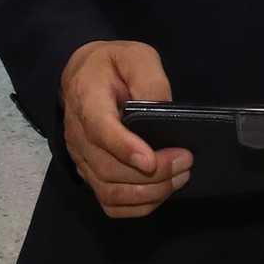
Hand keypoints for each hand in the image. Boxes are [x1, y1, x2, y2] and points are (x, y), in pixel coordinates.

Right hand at [61, 40, 189, 218]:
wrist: (83, 74)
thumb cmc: (114, 64)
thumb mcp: (137, 57)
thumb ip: (150, 80)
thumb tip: (164, 111)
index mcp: (87, 98)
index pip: (99, 128)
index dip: (124, 147)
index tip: (151, 160)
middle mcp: (78, 133)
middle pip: (109, 168)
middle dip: (152, 174)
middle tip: (185, 161)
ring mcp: (81, 157)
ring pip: (110, 190)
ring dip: (148, 192)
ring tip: (179, 177)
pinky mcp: (89, 173)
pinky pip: (109, 203)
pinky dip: (137, 206)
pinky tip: (161, 193)